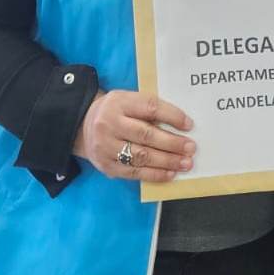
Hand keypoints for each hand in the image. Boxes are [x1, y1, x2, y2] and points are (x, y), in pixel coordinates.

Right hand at [74, 90, 195, 182]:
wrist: (82, 126)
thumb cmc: (116, 112)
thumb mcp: (128, 100)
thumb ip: (148, 109)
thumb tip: (182, 125)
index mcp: (119, 102)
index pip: (149, 107)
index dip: (172, 116)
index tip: (189, 125)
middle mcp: (110, 124)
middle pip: (146, 134)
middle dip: (172, 143)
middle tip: (191, 148)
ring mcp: (106, 147)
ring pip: (141, 156)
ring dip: (167, 161)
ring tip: (186, 163)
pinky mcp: (107, 166)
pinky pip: (134, 173)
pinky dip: (155, 174)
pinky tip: (170, 173)